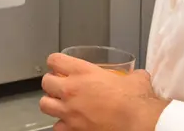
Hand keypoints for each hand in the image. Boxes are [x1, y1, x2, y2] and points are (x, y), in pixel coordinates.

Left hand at [39, 53, 168, 130]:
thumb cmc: (136, 101)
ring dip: (51, 104)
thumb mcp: (136, 80)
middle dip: (51, 83)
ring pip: (44, 104)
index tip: (59, 66)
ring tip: (61, 105)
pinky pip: (57, 127)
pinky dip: (62, 126)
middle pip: (46, 82)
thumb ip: (132, 75)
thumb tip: (139, 76)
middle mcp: (71, 90)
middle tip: (60, 86)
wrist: (138, 124)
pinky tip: (70, 124)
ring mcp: (69, 111)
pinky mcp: (73, 129)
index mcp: (83, 72)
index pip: (55, 60)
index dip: (56, 62)